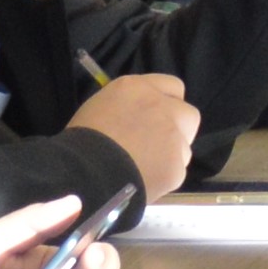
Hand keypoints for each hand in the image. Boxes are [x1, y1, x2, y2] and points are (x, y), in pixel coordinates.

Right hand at [65, 68, 202, 192]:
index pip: (172, 86)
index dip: (166, 103)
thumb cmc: (80, 140)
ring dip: (170, 156)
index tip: (156, 118)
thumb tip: (136, 119)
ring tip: (144, 169)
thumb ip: (126, 107)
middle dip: (178, 129)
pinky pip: (175, 172)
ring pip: (184, 146)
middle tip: (157, 144)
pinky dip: (162, 178)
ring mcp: (173, 136)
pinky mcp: (176, 166)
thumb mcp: (98, 108)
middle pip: (187, 114)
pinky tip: (141, 182)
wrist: (83, 173)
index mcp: (138, 88)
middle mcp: (162, 107)